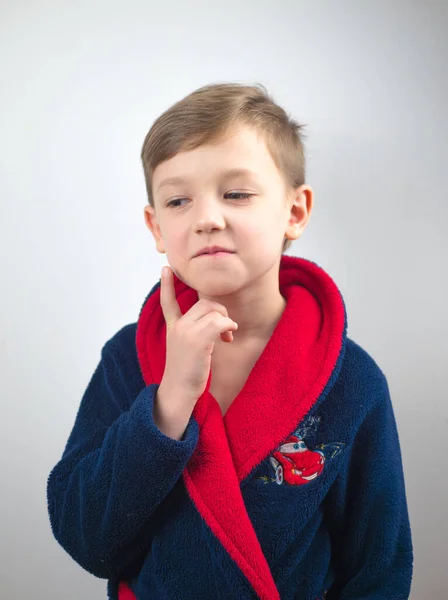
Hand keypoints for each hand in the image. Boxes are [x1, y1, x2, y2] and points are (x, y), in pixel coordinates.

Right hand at [159, 266, 237, 401]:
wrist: (179, 392)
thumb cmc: (186, 374)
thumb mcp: (185, 348)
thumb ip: (194, 332)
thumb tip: (217, 320)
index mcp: (172, 328)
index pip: (167, 302)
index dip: (167, 285)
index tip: (165, 268)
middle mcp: (177, 327)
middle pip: (204, 303)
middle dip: (220, 313)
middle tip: (226, 330)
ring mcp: (186, 332)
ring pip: (214, 311)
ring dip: (226, 322)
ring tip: (227, 337)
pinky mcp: (197, 340)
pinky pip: (220, 322)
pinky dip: (229, 328)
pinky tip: (229, 338)